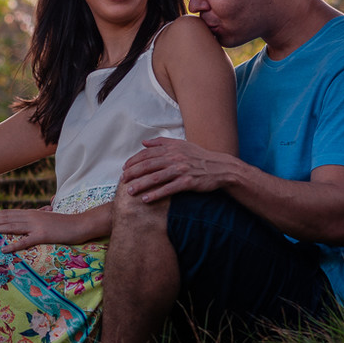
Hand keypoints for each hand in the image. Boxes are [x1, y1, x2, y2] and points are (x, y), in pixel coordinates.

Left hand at [0, 206, 74, 252]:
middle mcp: (32, 217)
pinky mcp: (42, 235)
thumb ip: (40, 217)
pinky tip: (3, 248)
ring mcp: (36, 225)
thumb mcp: (50, 218)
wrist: (80, 224)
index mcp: (33, 213)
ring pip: (12, 227)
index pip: (11, 213)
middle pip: (7, 219)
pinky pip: (25, 241)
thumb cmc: (66, 223)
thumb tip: (35, 218)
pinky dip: (13, 245)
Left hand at [120, 137, 234, 202]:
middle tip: (122, 180)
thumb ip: (161, 143)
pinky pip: (168, 189)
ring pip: (156, 177)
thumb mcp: (181, 145)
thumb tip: (143, 143)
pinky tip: (146, 199)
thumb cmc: (199, 157)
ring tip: (129, 192)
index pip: (147, 154)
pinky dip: (156, 194)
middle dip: (133, 173)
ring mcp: (182, 170)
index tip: (124, 168)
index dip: (133, 161)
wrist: (221, 168)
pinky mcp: (188, 182)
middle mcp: (175, 157)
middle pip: (148, 165)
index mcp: (172, 148)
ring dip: (141, 185)